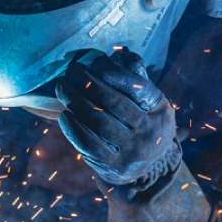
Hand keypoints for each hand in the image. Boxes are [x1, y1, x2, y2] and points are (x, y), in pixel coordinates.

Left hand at [56, 50, 180, 187]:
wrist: (151, 167)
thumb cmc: (144, 122)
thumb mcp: (150, 100)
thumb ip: (136, 76)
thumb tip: (121, 54)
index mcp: (159, 108)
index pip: (135, 86)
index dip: (112, 72)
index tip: (95, 61)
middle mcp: (150, 131)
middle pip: (113, 102)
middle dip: (87, 82)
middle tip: (71, 70)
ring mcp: (132, 151)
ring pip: (98, 122)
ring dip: (75, 101)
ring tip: (62, 87)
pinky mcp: (114, 167)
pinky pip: (89, 145)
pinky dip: (73, 128)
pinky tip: (64, 115)